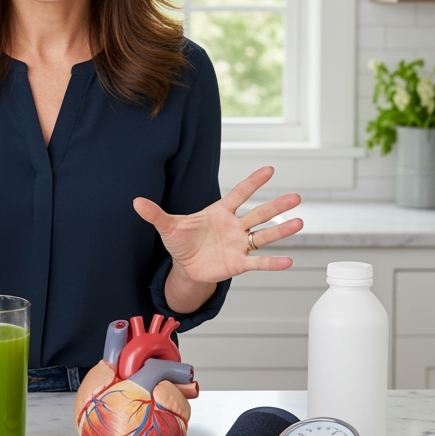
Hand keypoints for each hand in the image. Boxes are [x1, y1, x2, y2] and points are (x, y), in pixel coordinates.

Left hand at [132, 167, 302, 284]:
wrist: (185, 266)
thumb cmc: (181, 242)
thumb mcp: (167, 227)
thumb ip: (155, 214)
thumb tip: (135, 201)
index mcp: (219, 212)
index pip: (239, 193)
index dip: (253, 182)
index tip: (270, 169)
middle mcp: (234, 226)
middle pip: (258, 213)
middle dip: (276, 205)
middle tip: (296, 197)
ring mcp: (239, 244)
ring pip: (264, 235)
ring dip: (281, 230)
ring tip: (299, 222)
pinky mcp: (238, 263)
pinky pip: (258, 263)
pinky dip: (272, 263)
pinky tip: (289, 262)